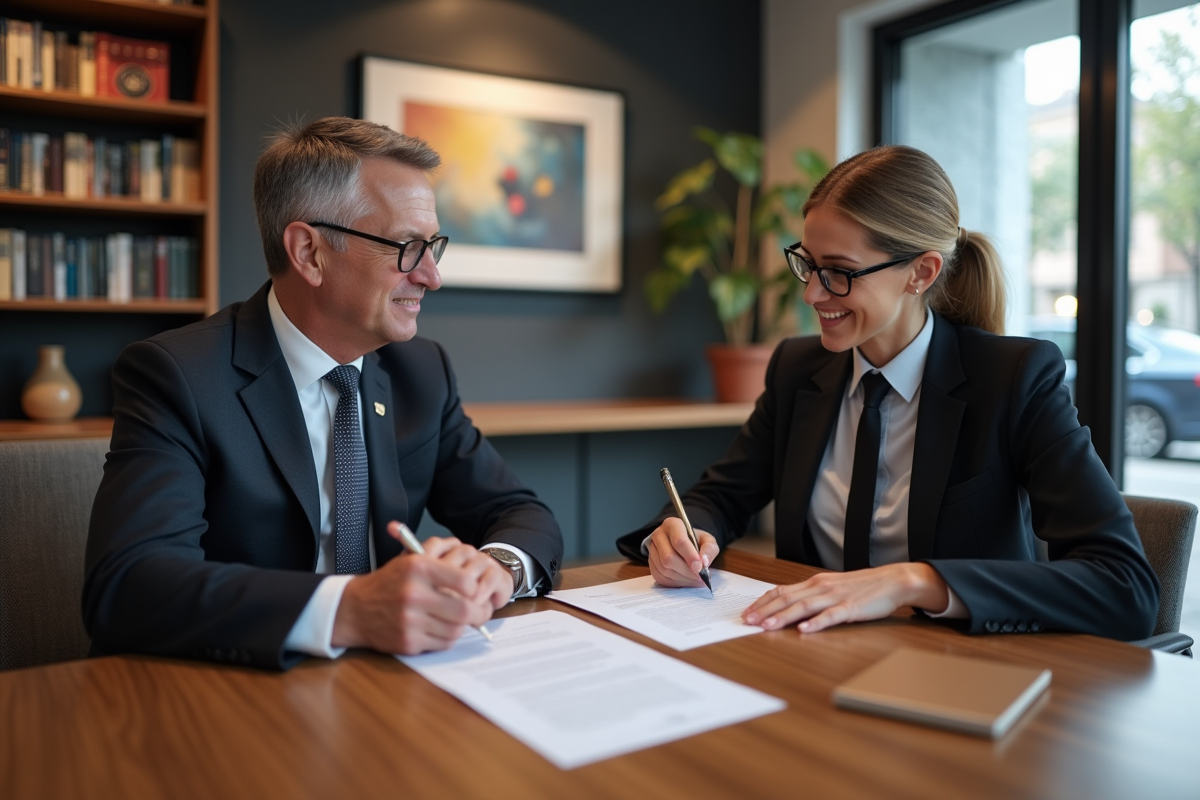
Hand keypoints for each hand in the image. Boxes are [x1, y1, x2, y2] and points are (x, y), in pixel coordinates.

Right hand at [332, 531, 501, 654]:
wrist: (355, 609)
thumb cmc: (390, 583)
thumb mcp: (411, 559)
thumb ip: (442, 559)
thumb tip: (474, 565)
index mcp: (418, 568)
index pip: (464, 581)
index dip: (475, 588)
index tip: (475, 591)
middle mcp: (413, 594)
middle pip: (463, 610)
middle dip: (478, 613)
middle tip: (481, 611)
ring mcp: (410, 621)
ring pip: (455, 630)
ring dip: (461, 626)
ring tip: (457, 619)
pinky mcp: (408, 642)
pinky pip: (442, 644)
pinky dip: (447, 638)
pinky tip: (441, 629)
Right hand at [647, 517, 719, 587]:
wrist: (683, 544)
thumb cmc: (695, 541)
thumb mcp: (707, 540)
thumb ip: (709, 549)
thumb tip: (704, 562)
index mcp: (672, 525)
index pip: (679, 541)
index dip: (690, 556)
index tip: (700, 568)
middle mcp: (659, 535)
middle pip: (668, 557)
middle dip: (686, 571)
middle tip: (701, 577)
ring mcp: (652, 550)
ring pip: (664, 569)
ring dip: (682, 578)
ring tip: (696, 580)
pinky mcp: (651, 564)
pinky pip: (661, 578)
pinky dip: (676, 583)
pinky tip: (687, 581)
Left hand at [741, 563, 949, 632]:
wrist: (892, 581)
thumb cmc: (862, 587)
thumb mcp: (831, 587)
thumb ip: (812, 595)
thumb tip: (789, 606)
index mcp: (814, 583)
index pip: (781, 591)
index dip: (762, 602)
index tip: (746, 612)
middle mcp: (821, 588)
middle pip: (787, 599)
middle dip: (765, 611)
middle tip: (747, 621)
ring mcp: (836, 597)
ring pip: (804, 607)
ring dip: (783, 617)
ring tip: (767, 626)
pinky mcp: (851, 608)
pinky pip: (831, 616)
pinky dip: (817, 623)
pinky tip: (805, 630)